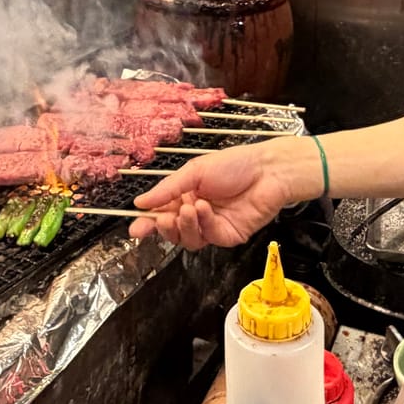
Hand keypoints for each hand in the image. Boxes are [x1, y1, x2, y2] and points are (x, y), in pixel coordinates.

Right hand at [131, 137, 315, 249]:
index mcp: (185, 195)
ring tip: (188, 209)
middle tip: (162, 219)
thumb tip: (140, 203)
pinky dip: (203, 223)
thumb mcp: (194, 171)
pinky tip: (205, 209)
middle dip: (163, 227)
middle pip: (171, 231)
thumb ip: (167, 189)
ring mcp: (212, 226)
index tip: (135, 229)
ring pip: (188, 240)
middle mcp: (197, 213)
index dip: (146, 223)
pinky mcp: (228, 235)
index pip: (160, 213)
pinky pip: (208, 237)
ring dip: (183, 226)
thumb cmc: (235, 164)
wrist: (268, 171)